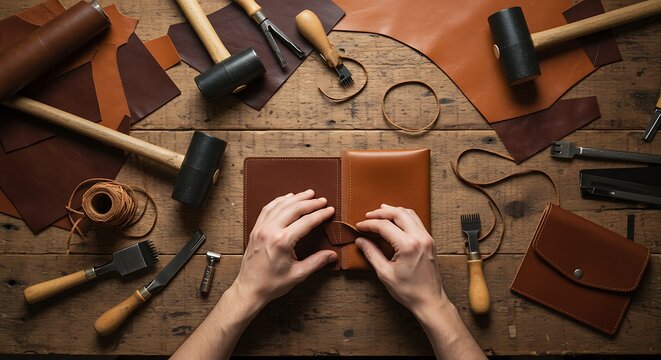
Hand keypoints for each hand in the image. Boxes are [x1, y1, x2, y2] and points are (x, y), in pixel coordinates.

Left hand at [234, 190, 337, 306]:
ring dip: (295, 198)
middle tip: (322, 200)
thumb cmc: (272, 284)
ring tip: (307, 194)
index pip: (306, 221)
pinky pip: (267, 209)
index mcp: (282, 241)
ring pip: (280, 205)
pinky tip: (286, 198)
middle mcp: (270, 231)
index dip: (320, 214)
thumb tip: (332, 255)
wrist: (249, 289)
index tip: (329, 209)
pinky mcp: (255, 230)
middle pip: (293, 209)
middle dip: (310, 202)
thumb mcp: (298, 274)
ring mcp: (261, 229)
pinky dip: (278, 201)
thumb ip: (316, 262)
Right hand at [355, 204, 446, 315]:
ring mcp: (427, 238)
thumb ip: (372, 253)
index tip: (359, 226)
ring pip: (409, 213)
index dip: (369, 224)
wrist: (429, 300)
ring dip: (393, 211)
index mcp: (408, 246)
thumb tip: (360, 241)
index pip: (385, 226)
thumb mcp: (385, 273)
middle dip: (381, 212)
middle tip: (368, 216)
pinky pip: (416, 221)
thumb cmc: (409, 291)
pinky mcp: (429, 241)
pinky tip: (395, 220)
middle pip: (398, 213)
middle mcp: (420, 238)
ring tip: (380, 212)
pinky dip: (404, 216)